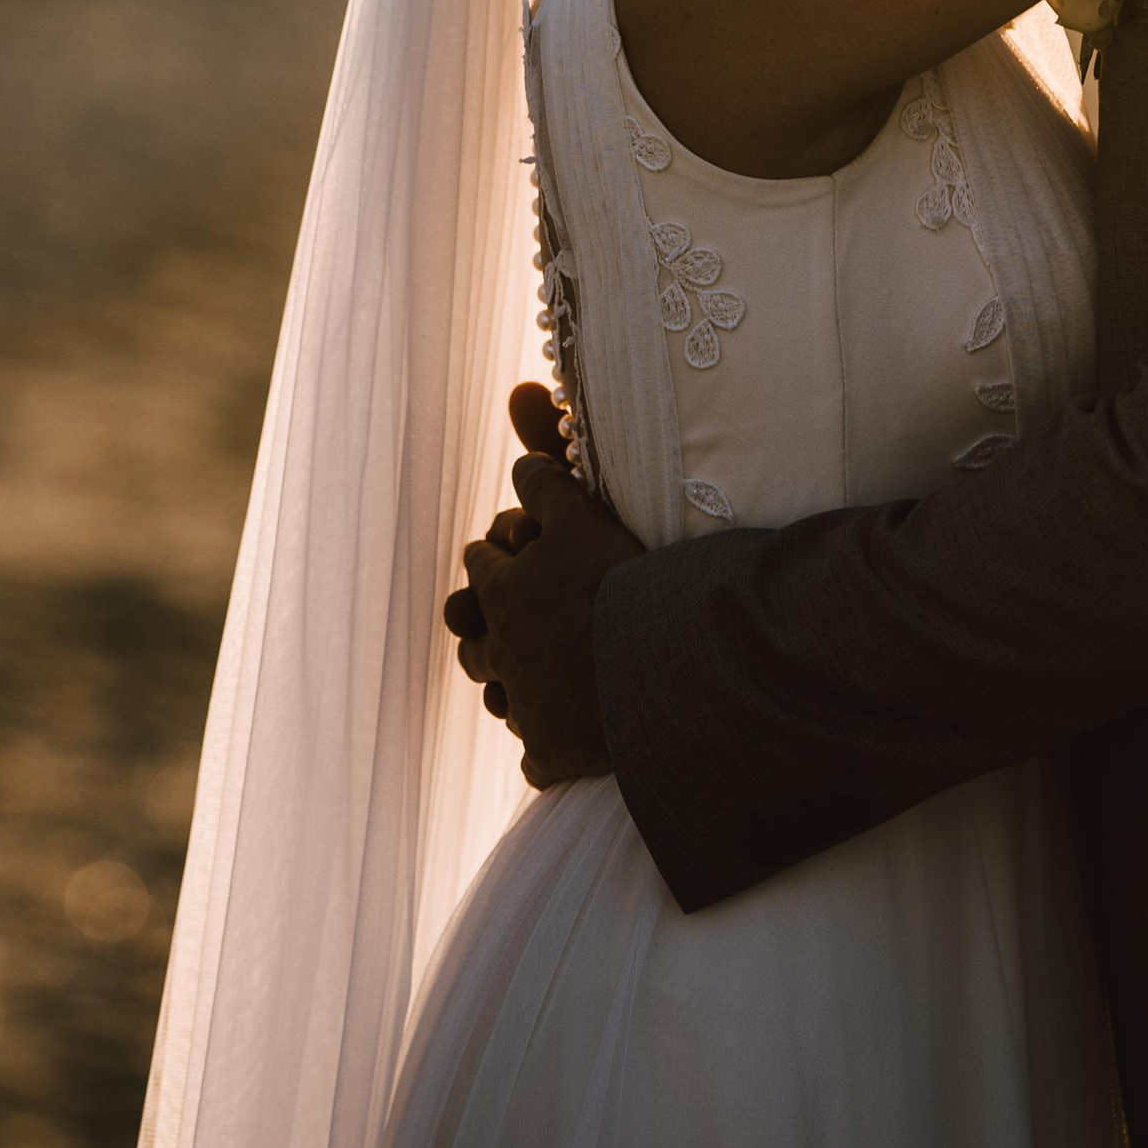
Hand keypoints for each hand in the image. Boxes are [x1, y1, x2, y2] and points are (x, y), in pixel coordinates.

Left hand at [442, 385, 643, 786]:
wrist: (671, 686)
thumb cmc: (636, 592)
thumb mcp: (589, 514)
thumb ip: (551, 460)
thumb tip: (517, 393)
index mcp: (510, 586)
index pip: (488, 556)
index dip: (507, 541)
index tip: (522, 536)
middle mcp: (505, 644)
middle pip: (476, 621)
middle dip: (492, 605)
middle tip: (517, 598)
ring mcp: (524, 702)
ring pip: (493, 686)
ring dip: (506, 671)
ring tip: (531, 661)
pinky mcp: (548, 754)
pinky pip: (533, 751)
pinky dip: (546, 739)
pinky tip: (568, 731)